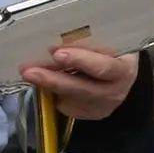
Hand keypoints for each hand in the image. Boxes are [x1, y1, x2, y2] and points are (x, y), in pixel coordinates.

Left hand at [19, 42, 138, 121]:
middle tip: (30, 71)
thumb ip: (90, 43)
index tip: (57, 53)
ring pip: (70, 99)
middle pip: (82, 88)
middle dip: (54, 79)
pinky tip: (48, 82)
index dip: (80, 60)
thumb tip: (58, 37)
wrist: (121, 74)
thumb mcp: (109, 44)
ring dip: (47, 86)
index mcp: (124, 69)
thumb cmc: (112, 51)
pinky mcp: (89, 115)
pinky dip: (53, 94)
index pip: (103, 67)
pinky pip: (66, 106)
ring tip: (29, 74)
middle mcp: (116, 91)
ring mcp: (102, 106)